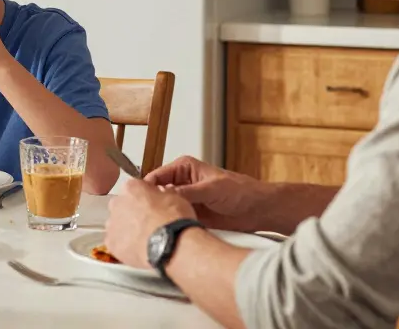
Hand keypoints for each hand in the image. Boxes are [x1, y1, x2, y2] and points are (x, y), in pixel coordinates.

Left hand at [103, 178, 197, 268]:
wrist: (170, 245)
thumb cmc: (174, 219)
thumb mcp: (176, 198)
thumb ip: (163, 193)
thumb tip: (162, 193)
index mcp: (131, 188)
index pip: (134, 188)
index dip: (145, 197)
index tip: (153, 204)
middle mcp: (117, 203)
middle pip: (122, 205)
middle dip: (132, 212)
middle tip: (148, 222)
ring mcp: (112, 224)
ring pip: (117, 224)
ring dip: (127, 229)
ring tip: (144, 238)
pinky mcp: (112, 243)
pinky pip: (116, 242)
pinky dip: (124, 245)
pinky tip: (137, 249)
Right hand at [143, 155, 268, 231]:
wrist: (257, 210)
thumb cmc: (240, 191)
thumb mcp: (211, 189)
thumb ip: (187, 192)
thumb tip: (164, 194)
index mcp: (184, 168)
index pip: (156, 176)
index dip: (147, 188)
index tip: (140, 200)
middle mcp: (182, 183)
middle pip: (157, 193)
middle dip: (152, 203)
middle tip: (146, 215)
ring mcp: (185, 200)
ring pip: (165, 207)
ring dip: (162, 215)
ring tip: (156, 224)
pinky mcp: (190, 215)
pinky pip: (175, 220)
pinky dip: (171, 225)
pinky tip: (168, 230)